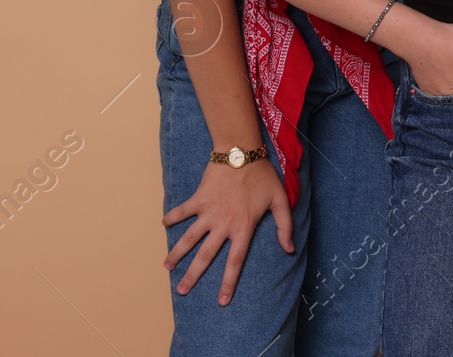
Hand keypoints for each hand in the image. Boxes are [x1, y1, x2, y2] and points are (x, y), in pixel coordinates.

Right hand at [163, 157, 293, 304]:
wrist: (241, 152)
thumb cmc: (262, 176)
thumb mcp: (280, 201)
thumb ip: (284, 226)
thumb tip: (289, 249)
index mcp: (243, 228)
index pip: (235, 262)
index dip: (228, 283)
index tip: (221, 301)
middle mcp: (223, 224)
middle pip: (206, 256)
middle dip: (193, 275)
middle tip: (182, 291)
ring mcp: (208, 212)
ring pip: (189, 238)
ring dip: (177, 253)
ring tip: (167, 267)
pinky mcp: (199, 198)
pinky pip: (183, 211)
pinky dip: (173, 217)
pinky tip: (163, 225)